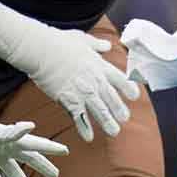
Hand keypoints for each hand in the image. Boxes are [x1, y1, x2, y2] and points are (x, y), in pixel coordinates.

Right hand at [0, 5, 140, 142]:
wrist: (42, 50)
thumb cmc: (60, 42)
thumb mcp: (83, 39)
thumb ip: (97, 45)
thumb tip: (107, 45)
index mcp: (101, 67)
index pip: (121, 80)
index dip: (129, 89)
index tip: (134, 96)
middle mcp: (96, 81)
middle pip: (112, 99)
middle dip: (119, 110)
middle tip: (124, 120)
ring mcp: (83, 92)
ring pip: (100, 111)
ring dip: (107, 123)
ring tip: (114, 132)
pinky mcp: (69, 100)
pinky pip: (80, 118)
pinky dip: (85, 128)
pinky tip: (89, 137)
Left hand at [0, 108, 67, 176]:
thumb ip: (9, 133)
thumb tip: (28, 127)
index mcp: (9, 139)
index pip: (34, 143)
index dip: (50, 147)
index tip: (65, 150)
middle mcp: (5, 147)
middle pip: (29, 157)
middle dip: (43, 166)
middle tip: (55, 176)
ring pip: (12, 170)